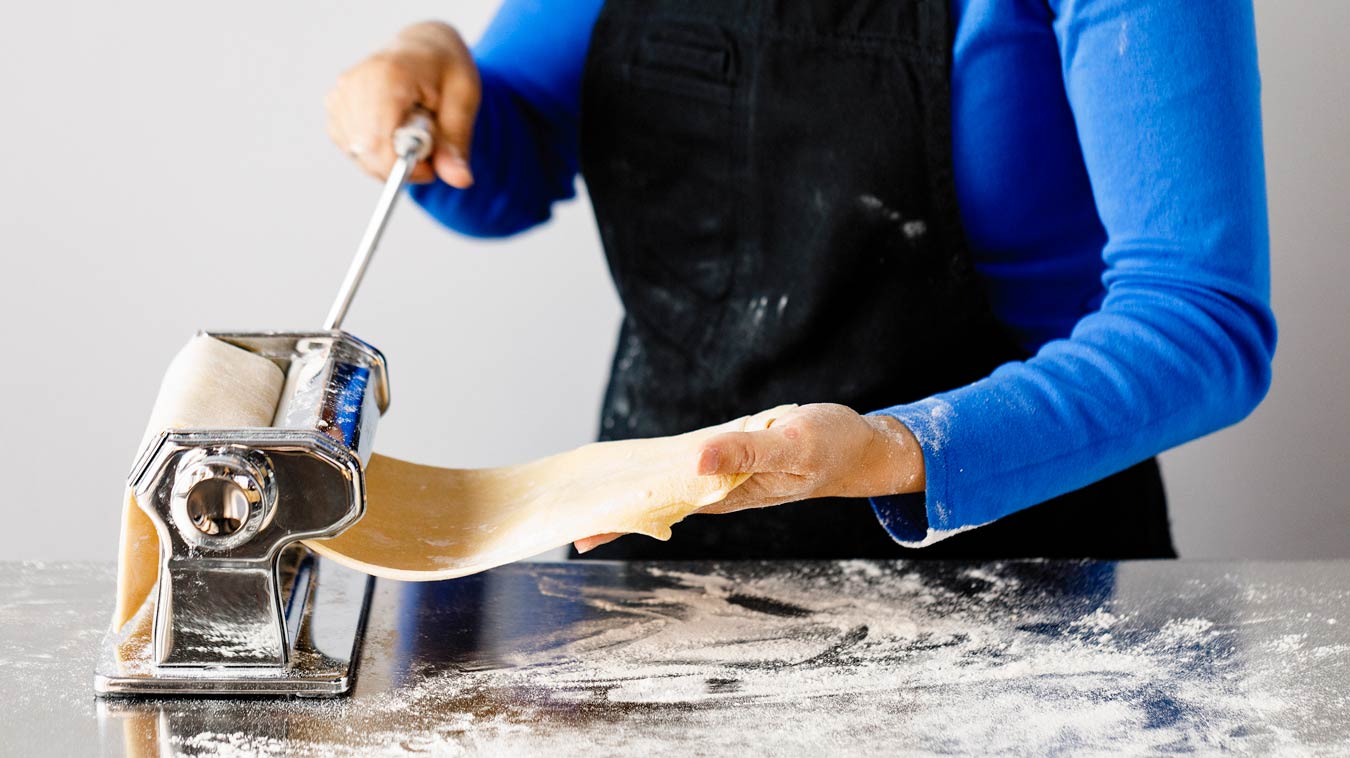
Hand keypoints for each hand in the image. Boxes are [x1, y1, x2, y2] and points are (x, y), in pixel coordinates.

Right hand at [326, 21, 478, 186]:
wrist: (424, 49)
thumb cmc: (445, 70)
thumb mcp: (464, 101)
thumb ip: (456, 143)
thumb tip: (460, 180)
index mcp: (387, 75)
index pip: (377, 143)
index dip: (402, 168)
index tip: (429, 168)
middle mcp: (355, 83)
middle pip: (366, 153)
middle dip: (398, 166)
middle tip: (426, 152)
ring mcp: (340, 95)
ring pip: (358, 156)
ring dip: (388, 160)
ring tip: (412, 134)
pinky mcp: (334, 107)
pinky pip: (353, 150)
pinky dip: (376, 154)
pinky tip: (394, 134)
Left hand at [574, 404, 925, 552]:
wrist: (860, 448)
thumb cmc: (830, 445)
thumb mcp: (789, 443)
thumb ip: (743, 450)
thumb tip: (693, 458)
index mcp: (724, 492)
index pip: (662, 508)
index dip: (623, 520)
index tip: (581, 533)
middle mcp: (718, 490)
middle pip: (658, 504)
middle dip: (617, 515)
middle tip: (568, 525)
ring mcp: (723, 476)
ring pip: (669, 487)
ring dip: (635, 495)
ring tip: (592, 503)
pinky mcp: (731, 459)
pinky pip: (687, 467)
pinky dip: (660, 471)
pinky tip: (643, 471)